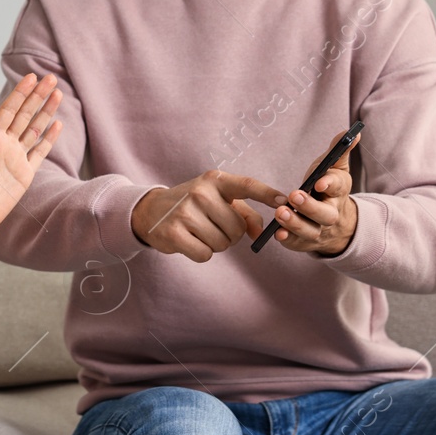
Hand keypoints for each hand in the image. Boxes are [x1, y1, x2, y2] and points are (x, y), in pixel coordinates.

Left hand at [0, 72, 63, 232]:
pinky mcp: (26, 173)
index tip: (31, 76)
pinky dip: (49, 138)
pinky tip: (57, 123)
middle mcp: (5, 144)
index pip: (9, 109)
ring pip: (35, 129)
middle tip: (51, 78)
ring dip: (46, 112)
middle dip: (38, 96)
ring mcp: (17, 157)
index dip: (20, 93)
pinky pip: (40, 151)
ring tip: (58, 94)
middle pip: (25, 114)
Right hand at [130, 170, 286, 262]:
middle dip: (230, 234)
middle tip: (212, 226)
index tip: (285, 201)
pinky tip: (190, 241)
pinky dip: (201, 253)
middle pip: (236, 228)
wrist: (150, 211)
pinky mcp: (174, 233)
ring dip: (216, 244)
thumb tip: (260, 232)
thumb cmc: (191, 205)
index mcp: (214, 181)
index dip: (267, 194)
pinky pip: (205, 254)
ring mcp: (185, 212)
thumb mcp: (216, 199)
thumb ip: (243, 213)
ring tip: (199, 232)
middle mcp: (200, 193)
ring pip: (222, 243)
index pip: (247, 185)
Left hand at [266, 128, 361, 255]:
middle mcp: (331, 214)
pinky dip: (288, 239)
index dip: (329, 184)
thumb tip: (354, 132)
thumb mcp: (335, 169)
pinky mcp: (305, 242)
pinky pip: (297, 243)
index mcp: (338, 193)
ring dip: (295, 223)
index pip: (338, 187)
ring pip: (310, 230)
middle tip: (294, 196)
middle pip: (325, 214)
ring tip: (280, 213)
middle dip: (310, 206)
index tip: (319, 181)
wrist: (336, 223)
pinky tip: (277, 233)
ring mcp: (319, 230)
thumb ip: (339, 151)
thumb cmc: (328, 189)